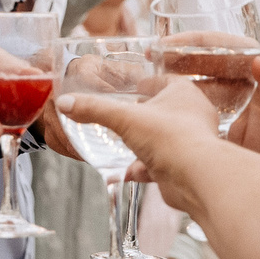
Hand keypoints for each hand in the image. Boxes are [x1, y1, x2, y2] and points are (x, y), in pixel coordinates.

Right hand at [59, 82, 226, 216]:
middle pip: (165, 110)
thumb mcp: (123, 118)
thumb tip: (64, 103)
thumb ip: (93, 109)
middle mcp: (193, 116)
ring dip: (143, 144)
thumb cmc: (168, 137)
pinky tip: (128, 173)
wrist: (195, 178)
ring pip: (164, 139)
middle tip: (127, 115)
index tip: (135, 87)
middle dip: (145, 114)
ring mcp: (191, 143)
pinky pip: (162, 165)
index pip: (166, 81)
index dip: (149, 82)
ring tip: (124, 144)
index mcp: (184, 93)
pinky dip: (145, 168)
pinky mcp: (187, 168)